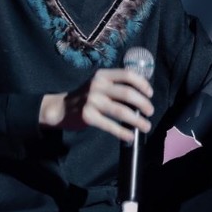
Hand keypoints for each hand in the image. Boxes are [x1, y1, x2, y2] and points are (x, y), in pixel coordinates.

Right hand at [39, 68, 153, 141]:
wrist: (61, 108)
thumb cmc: (86, 97)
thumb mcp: (98, 84)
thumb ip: (116, 86)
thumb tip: (142, 97)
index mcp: (102, 75)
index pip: (127, 74)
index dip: (142, 84)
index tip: (150, 94)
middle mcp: (97, 85)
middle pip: (128, 93)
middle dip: (143, 104)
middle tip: (150, 112)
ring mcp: (92, 101)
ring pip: (121, 110)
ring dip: (137, 120)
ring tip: (146, 126)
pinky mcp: (87, 116)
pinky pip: (110, 125)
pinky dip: (122, 132)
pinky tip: (130, 136)